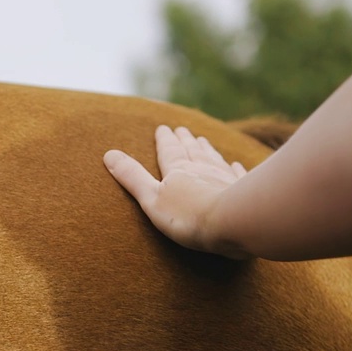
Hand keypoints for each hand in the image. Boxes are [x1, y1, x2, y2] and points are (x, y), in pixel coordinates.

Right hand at [104, 125, 251, 258]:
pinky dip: (233, 168)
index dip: (165, 139)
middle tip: (182, 129)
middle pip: (191, 150)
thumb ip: (132, 178)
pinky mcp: (243, 191)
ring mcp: (224, 178)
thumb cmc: (188, 216)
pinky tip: (234, 164)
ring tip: (202, 140)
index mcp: (177, 170)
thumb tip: (108, 154)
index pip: (169, 151)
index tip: (163, 127)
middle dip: (185, 140)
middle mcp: (202, 168)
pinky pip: (236, 175)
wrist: (233, 223)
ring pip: (213, 159)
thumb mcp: (151, 199)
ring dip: (206, 149)